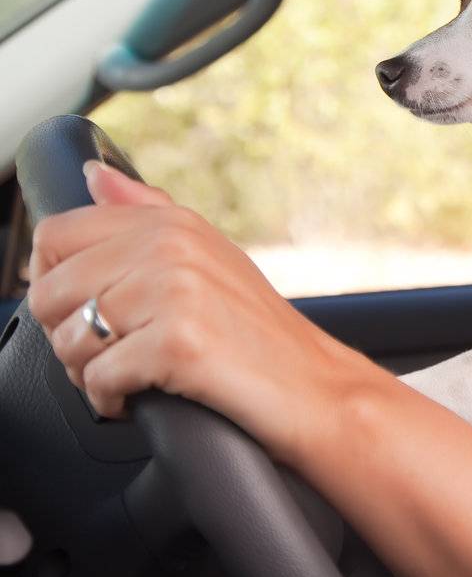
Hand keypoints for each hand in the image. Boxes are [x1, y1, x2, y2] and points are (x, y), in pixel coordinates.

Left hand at [25, 160, 367, 461]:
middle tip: (113, 354)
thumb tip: (96, 175)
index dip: (55, 283)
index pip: (56, 235)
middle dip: (69, 335)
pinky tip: (142, 399)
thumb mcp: (210, 258)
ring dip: (88, 373)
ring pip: (68, 339)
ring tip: (131, 376)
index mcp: (173, 224)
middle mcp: (171, 247)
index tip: (86, 310)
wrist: (317, 389)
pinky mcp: (179, 342)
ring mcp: (176, 292)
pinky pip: (98, 378)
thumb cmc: (262, 337)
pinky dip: (111, 401)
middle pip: (50, 292)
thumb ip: (148, 213)